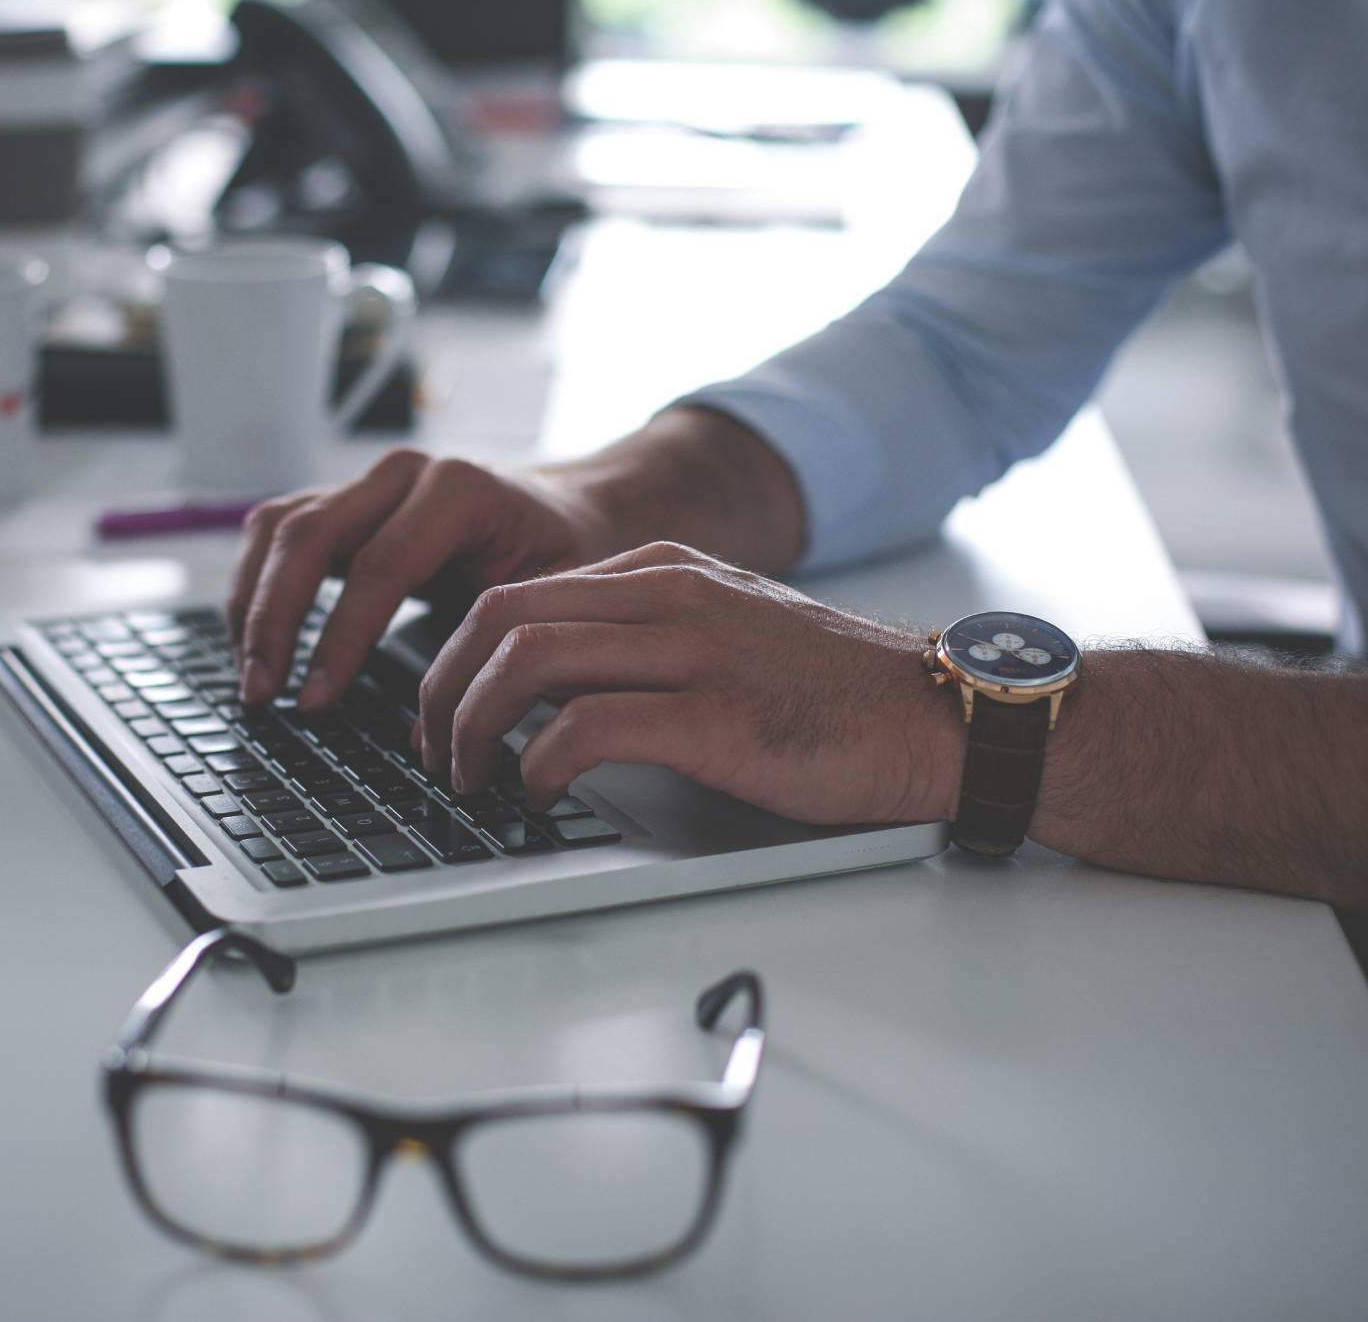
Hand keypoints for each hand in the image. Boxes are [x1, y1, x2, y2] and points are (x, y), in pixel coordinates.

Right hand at [226, 449, 618, 708]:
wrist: (575, 507)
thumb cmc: (570, 556)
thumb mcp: (558, 598)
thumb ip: (503, 646)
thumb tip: (444, 731)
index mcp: (461, 491)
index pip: (378, 566)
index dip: (338, 639)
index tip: (315, 700)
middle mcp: (405, 474)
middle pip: (309, 535)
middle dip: (273, 620)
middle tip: (262, 694)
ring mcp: (371, 481)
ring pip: (280, 525)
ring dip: (252, 602)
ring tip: (250, 675)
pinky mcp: (349, 500)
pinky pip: (280, 529)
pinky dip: (257, 583)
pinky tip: (253, 638)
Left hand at [415, 542, 964, 826]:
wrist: (935, 715)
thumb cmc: (833, 692)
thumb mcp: (728, 630)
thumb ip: (648, 637)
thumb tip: (554, 687)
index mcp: (664, 571)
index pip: (518, 593)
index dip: (455, 657)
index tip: (441, 712)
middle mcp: (669, 596)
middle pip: (501, 617)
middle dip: (440, 688)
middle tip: (432, 751)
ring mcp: (692, 650)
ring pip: (527, 660)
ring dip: (472, 727)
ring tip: (470, 778)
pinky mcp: (715, 716)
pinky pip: (585, 725)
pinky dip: (537, 764)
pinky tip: (537, 794)